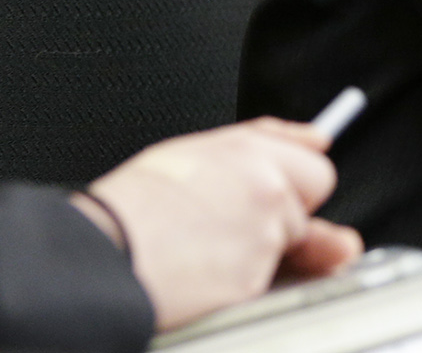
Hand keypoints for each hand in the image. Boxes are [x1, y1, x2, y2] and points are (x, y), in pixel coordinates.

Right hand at [74, 118, 364, 330]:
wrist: (103, 251)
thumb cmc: (136, 203)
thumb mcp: (198, 149)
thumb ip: (270, 139)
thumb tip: (319, 137)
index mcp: (254, 154)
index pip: (317, 170)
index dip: (294, 187)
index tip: (278, 195)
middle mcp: (269, 191)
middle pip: (309, 212)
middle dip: (289, 222)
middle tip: (236, 228)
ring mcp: (264, 238)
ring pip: (284, 250)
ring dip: (259, 254)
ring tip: (204, 251)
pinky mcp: (252, 282)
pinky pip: (261, 284)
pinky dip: (239, 284)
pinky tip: (201, 274)